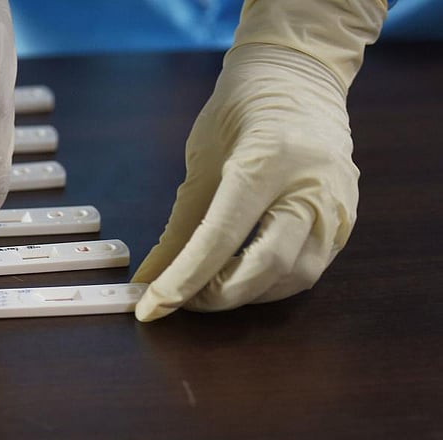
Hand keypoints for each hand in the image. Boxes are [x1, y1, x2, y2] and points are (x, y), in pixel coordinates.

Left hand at [133, 0, 386, 321]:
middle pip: (267, 268)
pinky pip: (309, 269)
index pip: (221, 238)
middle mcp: (311, 186)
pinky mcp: (347, 219)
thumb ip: (178, 227)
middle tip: (181, 301)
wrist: (298, 75)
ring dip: (245, 295)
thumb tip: (149, 279)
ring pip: (293, 278)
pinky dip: (270, 284)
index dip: (183, 280)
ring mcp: (337, 204)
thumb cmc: (240, 110)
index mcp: (267, 161)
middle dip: (218, 296)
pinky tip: (241, 278)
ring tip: (208, 289)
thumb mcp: (200, 162)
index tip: (151, 307)